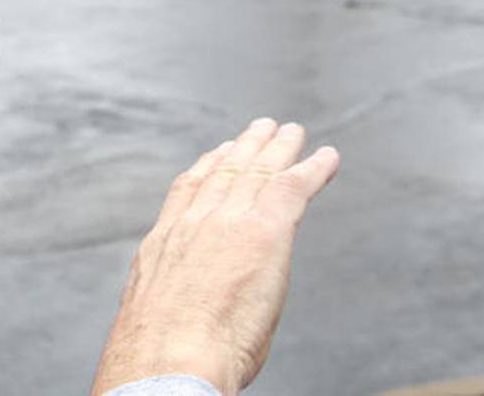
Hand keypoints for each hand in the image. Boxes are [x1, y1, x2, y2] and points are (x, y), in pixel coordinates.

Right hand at [90, 119, 340, 395]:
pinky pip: (293, 188)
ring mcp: (227, 222)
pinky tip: (328, 157)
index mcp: (164, 243)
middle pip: (224, 172)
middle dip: (243, 148)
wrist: (167, 354)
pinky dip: (314, 169)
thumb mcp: (155, 317)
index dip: (204, 168)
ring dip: (278, 148)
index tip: (215, 153)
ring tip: (291, 131)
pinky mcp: (265, 230)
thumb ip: (175, 302)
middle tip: (259, 128)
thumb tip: (182, 322)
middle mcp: (193, 222)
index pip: (187, 192)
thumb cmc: (159, 355)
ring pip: (258, 171)